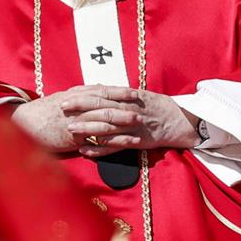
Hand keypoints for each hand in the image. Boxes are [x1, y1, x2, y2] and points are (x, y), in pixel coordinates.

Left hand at [62, 87, 197, 156]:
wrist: (179, 120)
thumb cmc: (156, 106)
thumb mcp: (138, 95)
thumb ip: (118, 95)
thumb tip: (97, 90)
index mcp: (127, 97)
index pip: (101, 93)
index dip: (83, 94)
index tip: (67, 94)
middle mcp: (128, 110)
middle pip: (100, 107)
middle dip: (80, 107)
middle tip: (62, 107)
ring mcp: (131, 126)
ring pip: (105, 126)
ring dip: (86, 128)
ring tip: (69, 129)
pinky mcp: (135, 141)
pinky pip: (114, 146)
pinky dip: (99, 149)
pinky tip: (85, 150)